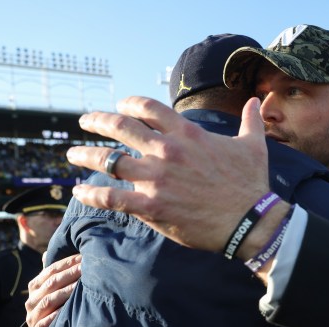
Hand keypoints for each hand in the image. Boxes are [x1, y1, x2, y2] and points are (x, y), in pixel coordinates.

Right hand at [25, 254, 81, 326]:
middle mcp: (31, 300)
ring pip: (49, 300)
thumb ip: (56, 271)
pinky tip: (69, 310)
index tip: (85, 257)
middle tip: (87, 268)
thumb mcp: (56, 287)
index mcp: (35, 286)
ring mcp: (32, 316)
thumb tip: (52, 251)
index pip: (51, 270)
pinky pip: (45, 322)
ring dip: (67, 292)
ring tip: (82, 285)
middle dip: (71, 274)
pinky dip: (56, 316)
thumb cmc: (57, 305)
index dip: (68, 263)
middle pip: (52, 283)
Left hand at [67, 96, 270, 252]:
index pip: (148, 107)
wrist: (248, 221)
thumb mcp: (253, 145)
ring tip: (73, 155)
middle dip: (97, 120)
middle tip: (84, 121)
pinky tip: (80, 193)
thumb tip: (255, 102)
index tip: (120, 104)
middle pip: (120, 126)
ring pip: (108, 161)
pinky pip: (112, 198)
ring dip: (85, 156)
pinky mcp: (151, 206)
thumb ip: (250, 120)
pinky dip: (92, 195)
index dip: (129, 102)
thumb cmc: (251, 183)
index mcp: (187, 133)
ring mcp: (156, 179)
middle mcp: (166, 151)